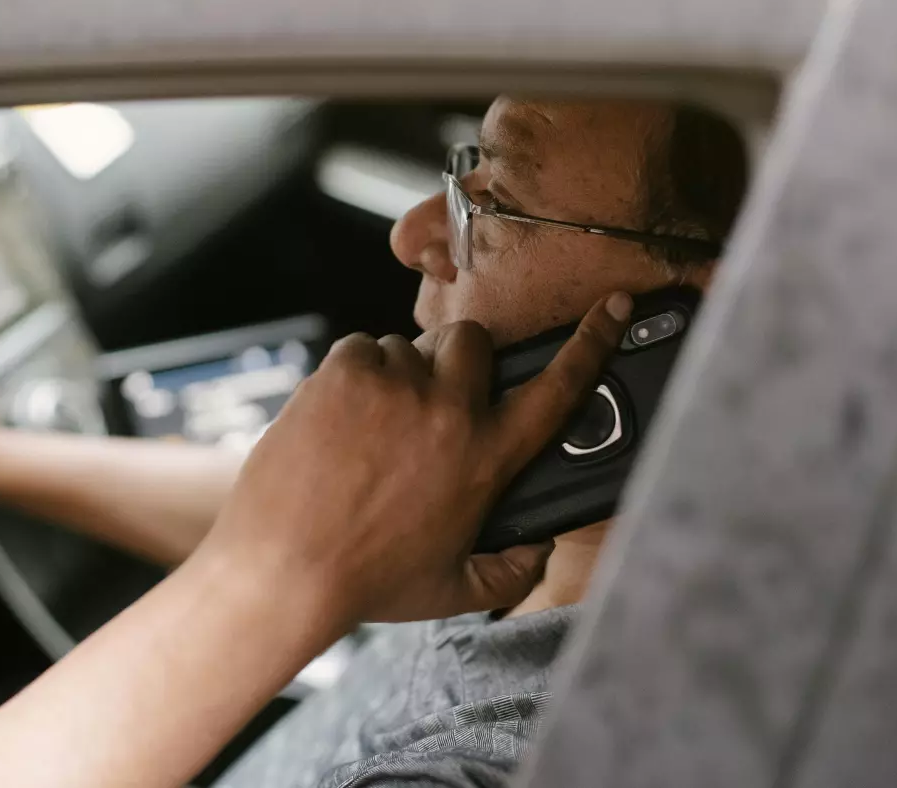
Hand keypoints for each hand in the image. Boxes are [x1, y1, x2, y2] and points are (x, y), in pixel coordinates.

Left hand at [199, 293, 632, 628]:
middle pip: (474, 341)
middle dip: (458, 358)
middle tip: (429, 394)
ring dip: (396, 374)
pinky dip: (353, 371)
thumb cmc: (365, 580)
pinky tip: (339, 416)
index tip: (613, 305)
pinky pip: (361, 346)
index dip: (592, 342)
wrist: (283, 568)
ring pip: (408, 345)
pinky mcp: (346, 371)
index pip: (558, 388)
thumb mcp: (450, 590)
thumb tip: (538, 552)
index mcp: (487, 458)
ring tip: (368, 427)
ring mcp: (397, 386)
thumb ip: (508, 573)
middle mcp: (451, 411)